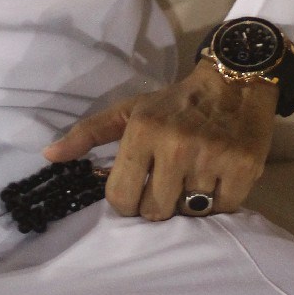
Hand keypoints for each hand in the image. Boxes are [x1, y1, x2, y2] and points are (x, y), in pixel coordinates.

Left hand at [41, 58, 277, 220]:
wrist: (235, 81)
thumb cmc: (175, 101)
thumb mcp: (129, 110)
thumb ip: (88, 133)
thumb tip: (49, 155)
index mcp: (143, 131)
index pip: (120, 197)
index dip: (126, 200)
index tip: (137, 189)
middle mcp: (176, 146)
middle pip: (154, 212)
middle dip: (158, 204)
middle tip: (167, 185)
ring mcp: (212, 158)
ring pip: (190, 212)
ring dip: (190, 202)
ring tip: (193, 178)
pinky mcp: (244, 168)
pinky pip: (223, 208)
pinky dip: (219, 201)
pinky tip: (217, 178)